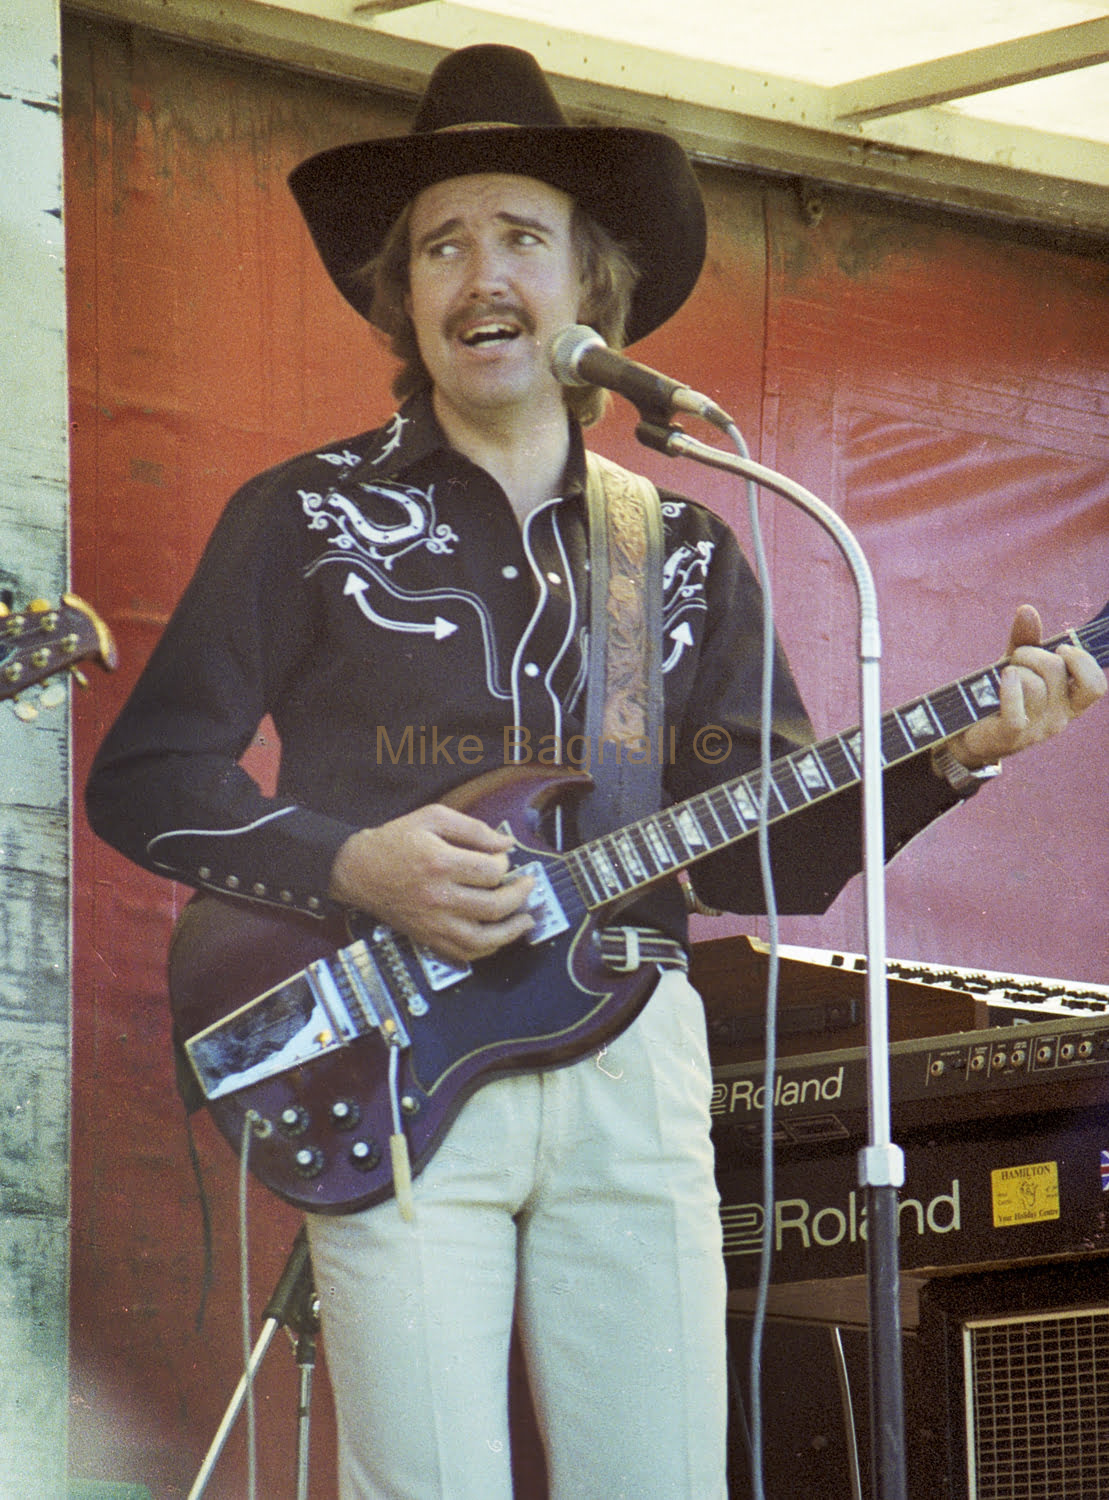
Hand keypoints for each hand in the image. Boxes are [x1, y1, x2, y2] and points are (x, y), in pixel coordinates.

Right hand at [328, 804, 534, 964]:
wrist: (357, 870)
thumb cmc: (394, 841)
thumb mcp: (432, 818)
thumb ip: (473, 828)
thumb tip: (506, 844)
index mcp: (440, 863)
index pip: (491, 871)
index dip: (504, 864)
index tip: (501, 859)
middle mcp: (439, 896)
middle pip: (494, 905)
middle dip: (520, 895)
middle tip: (528, 885)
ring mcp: (433, 922)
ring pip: (484, 938)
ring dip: (512, 931)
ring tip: (526, 920)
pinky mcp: (428, 937)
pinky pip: (464, 953)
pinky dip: (487, 949)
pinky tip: (499, 938)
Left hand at [948, 604, 1105, 768]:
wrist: (969, 731)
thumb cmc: (1001, 695)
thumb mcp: (1018, 665)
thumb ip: (1026, 639)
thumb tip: (1027, 609)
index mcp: (1068, 702)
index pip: (1096, 686)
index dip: (1082, 661)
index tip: (1059, 649)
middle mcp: (1058, 718)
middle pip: (1056, 671)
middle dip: (1031, 653)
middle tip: (1015, 660)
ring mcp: (1036, 730)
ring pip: (1033, 685)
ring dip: (1013, 670)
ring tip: (1002, 676)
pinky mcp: (1011, 736)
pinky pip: (1017, 710)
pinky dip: (1008, 689)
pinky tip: (1002, 679)